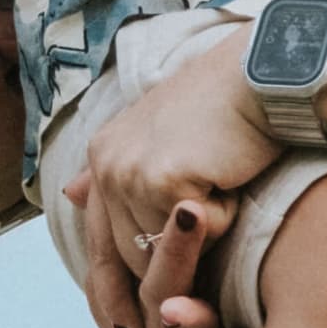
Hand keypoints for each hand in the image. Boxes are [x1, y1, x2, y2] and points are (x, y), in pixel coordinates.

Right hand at [67, 167, 250, 327]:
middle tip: (191, 212)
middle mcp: (151, 322)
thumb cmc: (158, 315)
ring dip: (191, 319)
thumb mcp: (132, 274)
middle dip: (172, 252)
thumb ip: (119, 227)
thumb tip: (75, 184)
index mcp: (130, 290)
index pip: (122, 250)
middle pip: (155, 286)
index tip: (158, 171)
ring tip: (194, 306)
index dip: (133, 215)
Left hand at [82, 29, 283, 280]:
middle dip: (180, 242)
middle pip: (137, 253)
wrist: (257, 74)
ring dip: (206, 227)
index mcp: (102, 153)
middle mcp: (106, 164)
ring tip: (219, 175)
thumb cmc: (220, 106)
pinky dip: (225, 214)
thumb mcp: (157, 137)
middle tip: (209, 193)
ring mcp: (130, 174)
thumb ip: (114, 171)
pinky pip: (203, 234)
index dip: (152, 244)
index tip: (186, 230)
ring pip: (172, 250)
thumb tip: (69, 195)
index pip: (112, 236)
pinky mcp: (163, 182)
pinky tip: (228, 172)